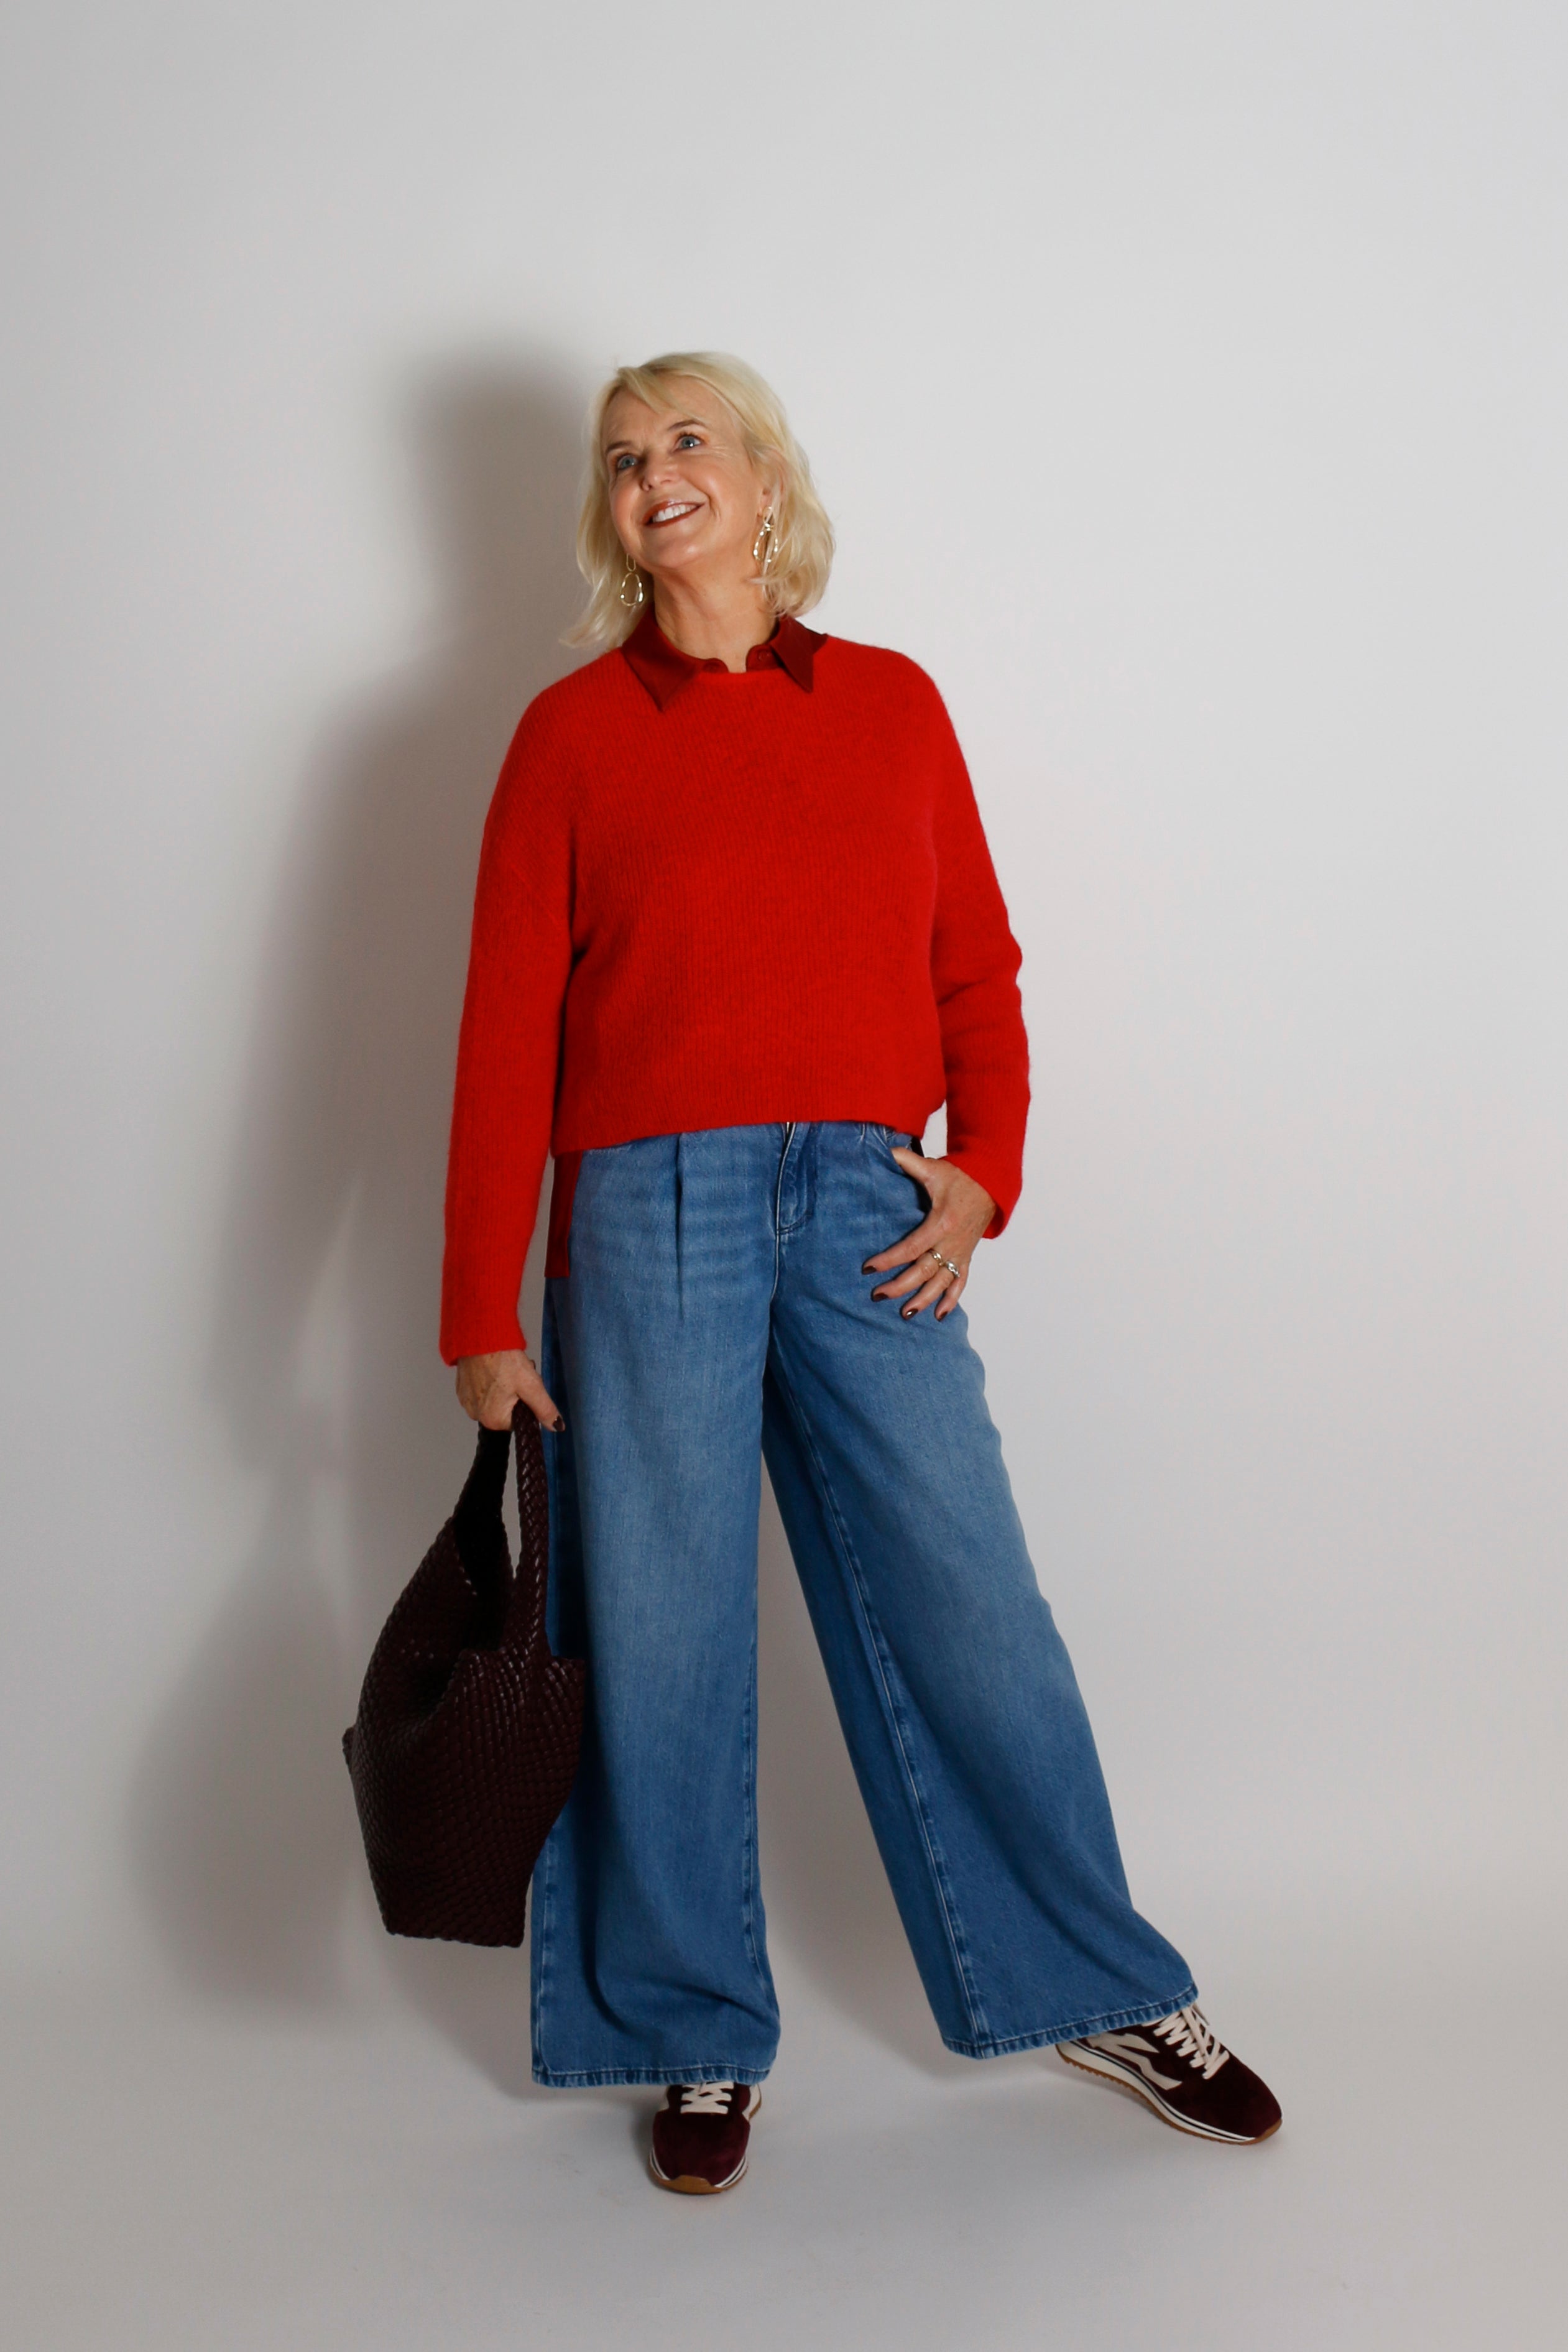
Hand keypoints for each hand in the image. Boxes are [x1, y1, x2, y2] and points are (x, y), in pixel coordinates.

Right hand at [455, 1348, 563, 1431]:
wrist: (480, 1336)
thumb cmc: (504, 1360)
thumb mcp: (531, 1385)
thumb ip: (544, 1408)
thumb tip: (557, 1427)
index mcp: (493, 1420)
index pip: (519, 1421)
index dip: (527, 1404)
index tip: (525, 1387)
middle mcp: (477, 1416)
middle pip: (506, 1412)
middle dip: (515, 1396)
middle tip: (517, 1376)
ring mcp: (467, 1402)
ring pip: (494, 1401)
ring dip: (503, 1389)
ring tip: (505, 1369)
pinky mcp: (461, 1390)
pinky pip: (481, 1393)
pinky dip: (489, 1383)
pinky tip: (493, 1369)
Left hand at [863, 1149, 995, 1320]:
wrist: (991, 1183)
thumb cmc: (959, 1176)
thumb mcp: (933, 1168)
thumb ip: (907, 1161)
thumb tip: (884, 1150)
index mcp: (941, 1222)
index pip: (911, 1247)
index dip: (889, 1260)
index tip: (869, 1269)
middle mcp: (952, 1242)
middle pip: (923, 1271)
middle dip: (900, 1286)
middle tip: (878, 1296)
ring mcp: (961, 1252)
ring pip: (941, 1282)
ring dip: (923, 1299)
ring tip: (905, 1314)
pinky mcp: (967, 1256)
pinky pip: (960, 1283)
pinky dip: (951, 1300)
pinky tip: (939, 1315)